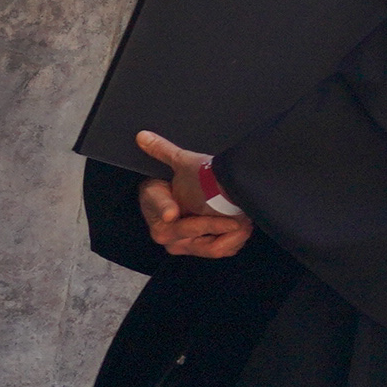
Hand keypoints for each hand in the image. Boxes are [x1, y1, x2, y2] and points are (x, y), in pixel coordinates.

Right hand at [133, 128, 250, 259]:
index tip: (172, 211)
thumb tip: (143, 136)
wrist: (199, 195)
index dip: (169, 210)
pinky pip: (224, 250)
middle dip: (218, 223)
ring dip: (232, 234)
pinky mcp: (206, 250)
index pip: (165, 212)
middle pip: (194, 233)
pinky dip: (236, 240)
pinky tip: (242, 226)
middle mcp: (170, 235)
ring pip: (213, 247)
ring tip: (243, 219)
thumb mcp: (180, 163)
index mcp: (158, 213)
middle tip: (237, 215)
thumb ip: (162, 150)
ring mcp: (188, 245)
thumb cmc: (189, 179)